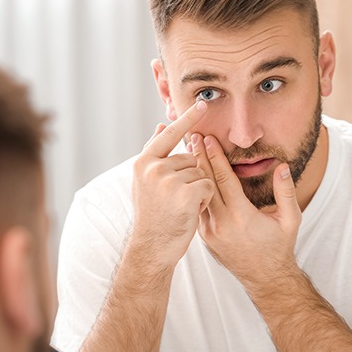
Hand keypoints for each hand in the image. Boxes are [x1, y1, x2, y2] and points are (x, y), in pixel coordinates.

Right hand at [132, 101, 213, 267]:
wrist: (152, 247)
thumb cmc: (152, 214)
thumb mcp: (145, 181)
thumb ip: (154, 154)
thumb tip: (160, 126)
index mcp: (143, 162)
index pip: (169, 135)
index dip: (187, 119)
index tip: (202, 104)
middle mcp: (154, 167)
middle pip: (189, 158)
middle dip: (190, 177)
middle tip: (175, 199)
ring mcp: (169, 180)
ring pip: (200, 172)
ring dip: (198, 189)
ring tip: (181, 206)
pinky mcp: (186, 192)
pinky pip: (208, 185)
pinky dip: (205, 199)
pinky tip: (190, 211)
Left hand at [191, 133, 301, 286]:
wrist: (265, 278)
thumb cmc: (279, 247)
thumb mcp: (290, 220)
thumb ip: (286, 192)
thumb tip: (282, 166)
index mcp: (241, 216)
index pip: (223, 179)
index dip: (215, 156)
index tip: (208, 139)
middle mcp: (221, 223)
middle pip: (205, 183)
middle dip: (198, 157)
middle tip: (192, 137)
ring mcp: (209, 231)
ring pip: (197, 194)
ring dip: (193, 172)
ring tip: (188, 151)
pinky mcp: (204, 236)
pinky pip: (197, 208)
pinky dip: (193, 189)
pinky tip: (190, 176)